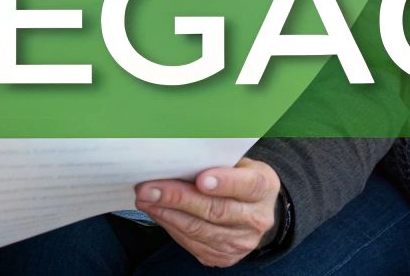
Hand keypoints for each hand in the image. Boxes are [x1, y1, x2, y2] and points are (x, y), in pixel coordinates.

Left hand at [134, 158, 280, 266]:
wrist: (254, 210)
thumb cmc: (237, 177)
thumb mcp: (237, 162)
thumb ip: (215, 159)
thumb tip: (177, 152)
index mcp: (264, 187)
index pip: (248, 185)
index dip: (225, 182)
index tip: (200, 179)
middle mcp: (256, 218)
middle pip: (216, 211)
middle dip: (178, 198)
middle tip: (149, 188)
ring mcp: (241, 242)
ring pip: (200, 230)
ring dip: (167, 213)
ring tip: (144, 198)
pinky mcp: (224, 256)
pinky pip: (192, 243)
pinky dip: (170, 226)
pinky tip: (156, 211)